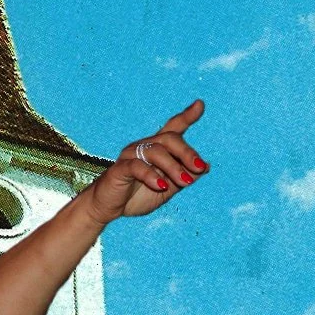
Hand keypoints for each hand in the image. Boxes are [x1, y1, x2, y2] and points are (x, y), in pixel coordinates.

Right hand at [85, 99, 208, 225]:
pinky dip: (152, 176)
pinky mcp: (120, 168)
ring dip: (174, 167)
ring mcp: (131, 156)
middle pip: (169, 139)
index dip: (187, 116)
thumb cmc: (136, 196)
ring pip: (156, 151)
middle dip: (187, 152)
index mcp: (156, 149)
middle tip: (199, 167)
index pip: (173, 128)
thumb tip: (205, 166)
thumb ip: (184, 176)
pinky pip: (137, 167)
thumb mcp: (168, 189)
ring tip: (185, 182)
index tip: (200, 105)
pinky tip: (161, 186)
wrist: (108, 209)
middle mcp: (144, 147)